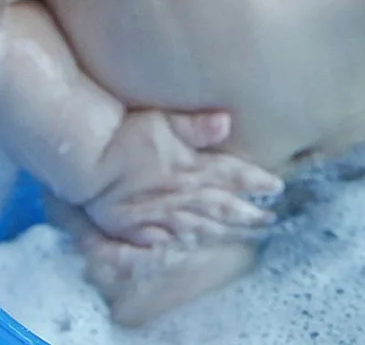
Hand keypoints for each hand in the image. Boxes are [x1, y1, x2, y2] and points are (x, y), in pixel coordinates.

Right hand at [82, 109, 282, 249]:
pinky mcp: (139, 227)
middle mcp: (181, 195)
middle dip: (248, 213)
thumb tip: (227, 122)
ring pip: (200, 226)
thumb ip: (194, 126)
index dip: (255, 182)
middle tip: (270, 219)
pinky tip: (195, 243)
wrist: (88, 160)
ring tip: (243, 234)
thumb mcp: (160, 120)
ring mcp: (161, 215)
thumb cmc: (123, 133)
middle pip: (221, 206)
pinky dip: (185, 242)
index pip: (230, 175)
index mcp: (189, 167)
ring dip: (224, 231)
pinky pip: (169, 239)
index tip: (276, 187)